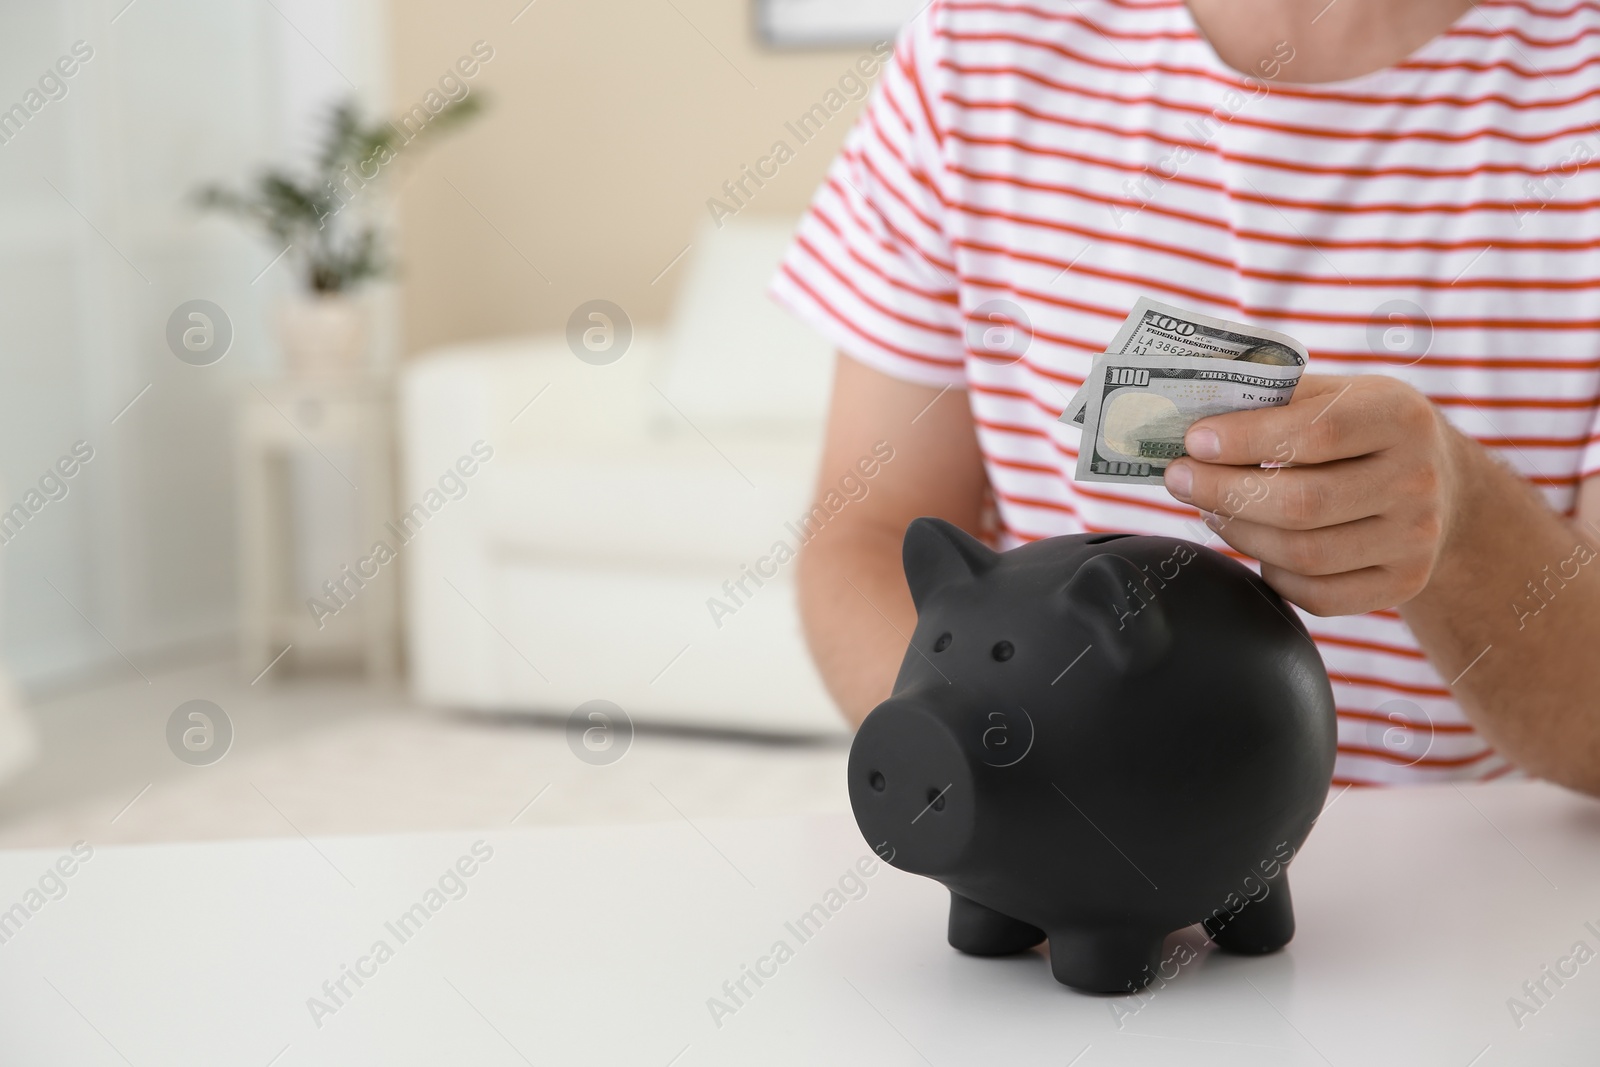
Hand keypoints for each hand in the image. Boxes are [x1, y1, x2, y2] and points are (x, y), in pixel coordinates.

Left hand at [1162, 374, 1467, 615]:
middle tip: (1179, 478)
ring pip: (1304, 555)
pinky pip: (1318, 596)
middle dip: (1225, 492)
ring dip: (1239, 533)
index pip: (1316, 433)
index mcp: (1400, 417)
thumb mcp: (1336, 394)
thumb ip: (1274, 398)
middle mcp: (1417, 480)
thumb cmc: (1362, 431)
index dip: (1246, 440)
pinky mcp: (1403, 583)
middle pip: (1303, 503)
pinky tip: (1257, 544)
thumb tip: (1190, 412)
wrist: (1440, 483)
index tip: (1195, 441)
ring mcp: (1415, 539)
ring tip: (1211, 508)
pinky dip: (1273, 573)